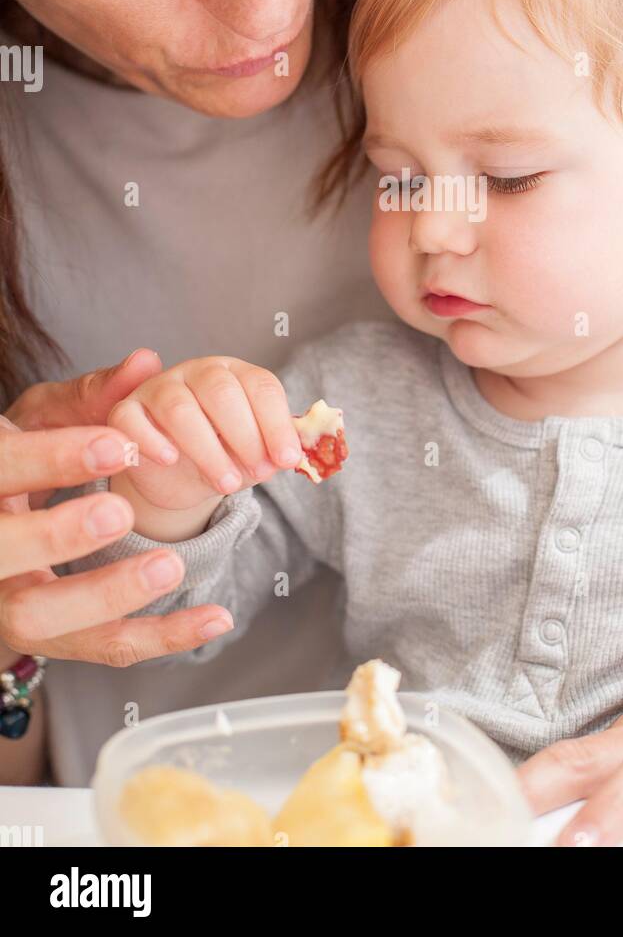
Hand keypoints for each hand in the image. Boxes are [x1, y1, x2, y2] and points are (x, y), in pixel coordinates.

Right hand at [0, 350, 233, 665]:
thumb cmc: (19, 464)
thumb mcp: (41, 420)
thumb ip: (91, 396)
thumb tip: (147, 362)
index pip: (1, 472)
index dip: (54, 460)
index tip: (121, 443)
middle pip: (2, 555)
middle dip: (59, 535)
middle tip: (120, 509)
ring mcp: (7, 603)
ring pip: (42, 618)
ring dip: (107, 595)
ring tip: (171, 565)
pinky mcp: (50, 638)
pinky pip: (103, 646)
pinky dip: (163, 636)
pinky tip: (215, 616)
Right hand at [106, 356, 303, 521]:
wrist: (177, 477)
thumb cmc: (223, 455)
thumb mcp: (253, 454)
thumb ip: (272, 452)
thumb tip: (290, 458)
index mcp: (235, 373)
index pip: (260, 385)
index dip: (277, 423)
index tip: (288, 459)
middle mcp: (196, 372)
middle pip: (221, 391)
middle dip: (245, 436)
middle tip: (258, 473)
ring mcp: (158, 389)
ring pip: (179, 408)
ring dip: (207, 450)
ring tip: (227, 483)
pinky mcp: (125, 412)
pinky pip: (131, 419)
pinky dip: (151, 440)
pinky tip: (170, 461)